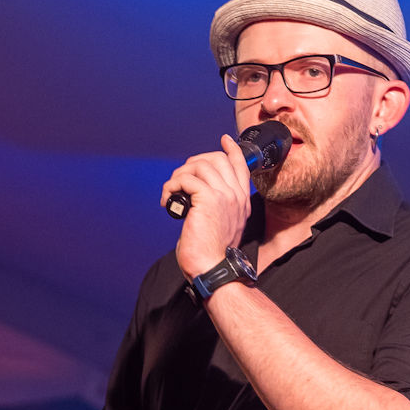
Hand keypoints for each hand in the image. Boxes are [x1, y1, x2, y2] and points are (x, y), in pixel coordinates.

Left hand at [161, 135, 251, 277]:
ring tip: (171, 194)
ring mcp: (224, 195)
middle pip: (216, 159)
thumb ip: (218, 206)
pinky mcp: (208, 199)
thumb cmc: (211, 254)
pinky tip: (168, 202)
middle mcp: (236, 195)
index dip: (231, 150)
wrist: (212, 269)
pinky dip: (171, 186)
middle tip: (179, 180)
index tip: (224, 140)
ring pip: (198, 165)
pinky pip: (186, 179)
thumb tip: (197, 192)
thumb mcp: (221, 225)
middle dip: (193, 163)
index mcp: (241, 201)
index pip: (241, 166)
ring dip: (178, 176)